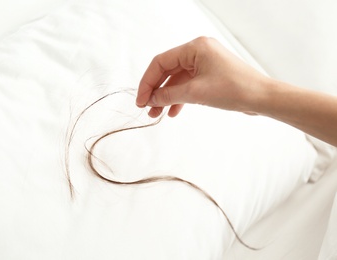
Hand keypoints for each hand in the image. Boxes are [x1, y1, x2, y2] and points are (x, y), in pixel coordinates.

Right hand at [136, 36, 268, 117]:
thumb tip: (150, 100)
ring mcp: (204, 64)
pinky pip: (187, 86)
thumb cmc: (235, 89)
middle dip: (156, 91)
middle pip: (167, 71)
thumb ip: (169, 95)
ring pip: (176, 80)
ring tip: (157, 114)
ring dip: (166, 97)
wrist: (262, 98)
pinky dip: (179, 98)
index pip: (161, 62)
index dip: (147, 82)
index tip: (141, 100)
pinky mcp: (209, 76)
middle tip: (146, 108)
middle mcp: (198, 52)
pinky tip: (173, 112)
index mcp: (195, 47)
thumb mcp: (196, 93)